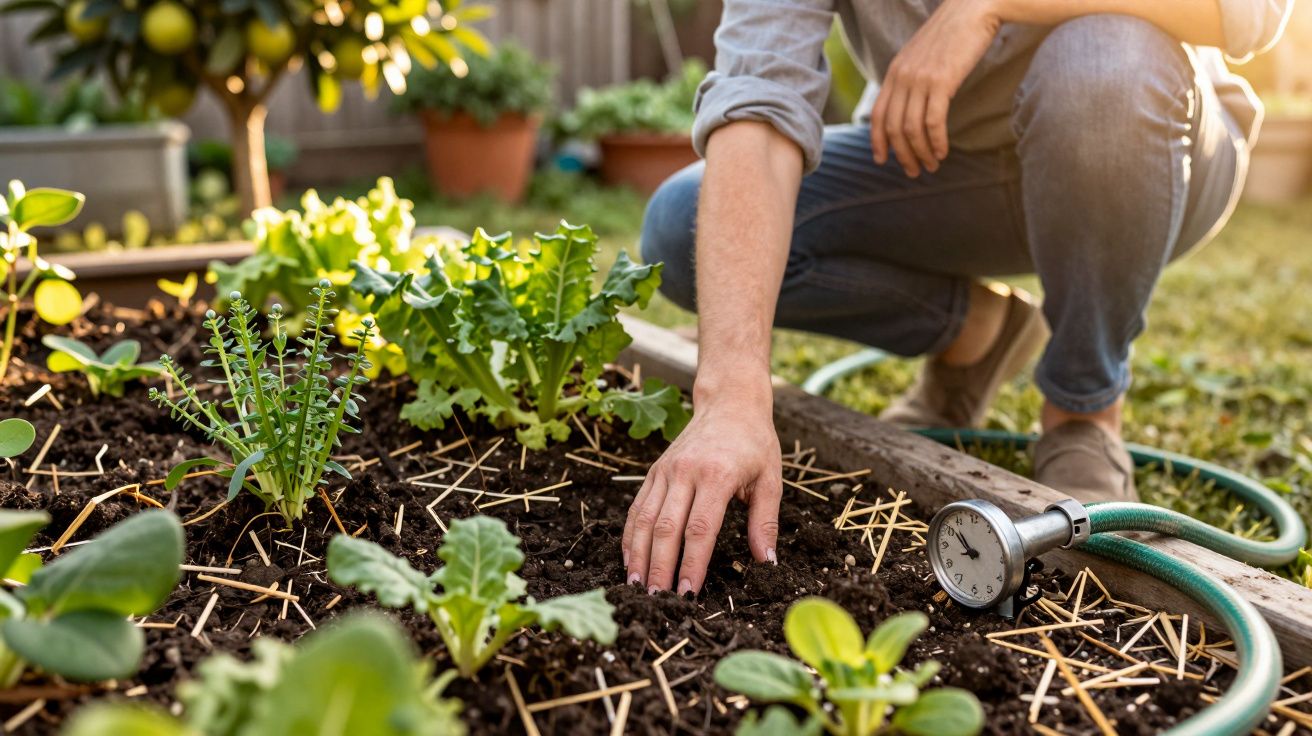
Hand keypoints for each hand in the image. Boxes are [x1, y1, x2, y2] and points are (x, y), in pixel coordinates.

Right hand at [622, 384, 781, 595]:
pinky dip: (630, 536)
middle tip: (658, 600)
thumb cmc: (755, 442)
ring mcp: (666, 471)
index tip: (689, 593)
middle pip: (667, 528)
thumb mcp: (770, 479)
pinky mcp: (654, 471)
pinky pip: (638, 507)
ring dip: (639, 556)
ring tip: (638, 587)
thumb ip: (765, 522)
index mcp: (718, 475)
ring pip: (646, 519)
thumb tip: (767, 562)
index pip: (700, 528)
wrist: (729, 403)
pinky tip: (630, 560)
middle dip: (660, 567)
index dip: (692, 563)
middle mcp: (686, 472)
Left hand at [870, 0, 1001, 176]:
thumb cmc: (954, 33)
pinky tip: (942, 152)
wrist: (974, 8)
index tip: (882, 160)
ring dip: (921, 152)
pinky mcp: (942, 81)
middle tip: (914, 171)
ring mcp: (920, 79)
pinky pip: (933, 122)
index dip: (878, 141)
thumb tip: (911, 105)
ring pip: (911, 128)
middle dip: (902, 154)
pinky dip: (936, 142)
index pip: (877, 114)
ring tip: (931, 165)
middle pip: (893, 127)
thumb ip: (912, 77)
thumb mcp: (923, 56)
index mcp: (894, 71)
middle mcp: (902, 76)